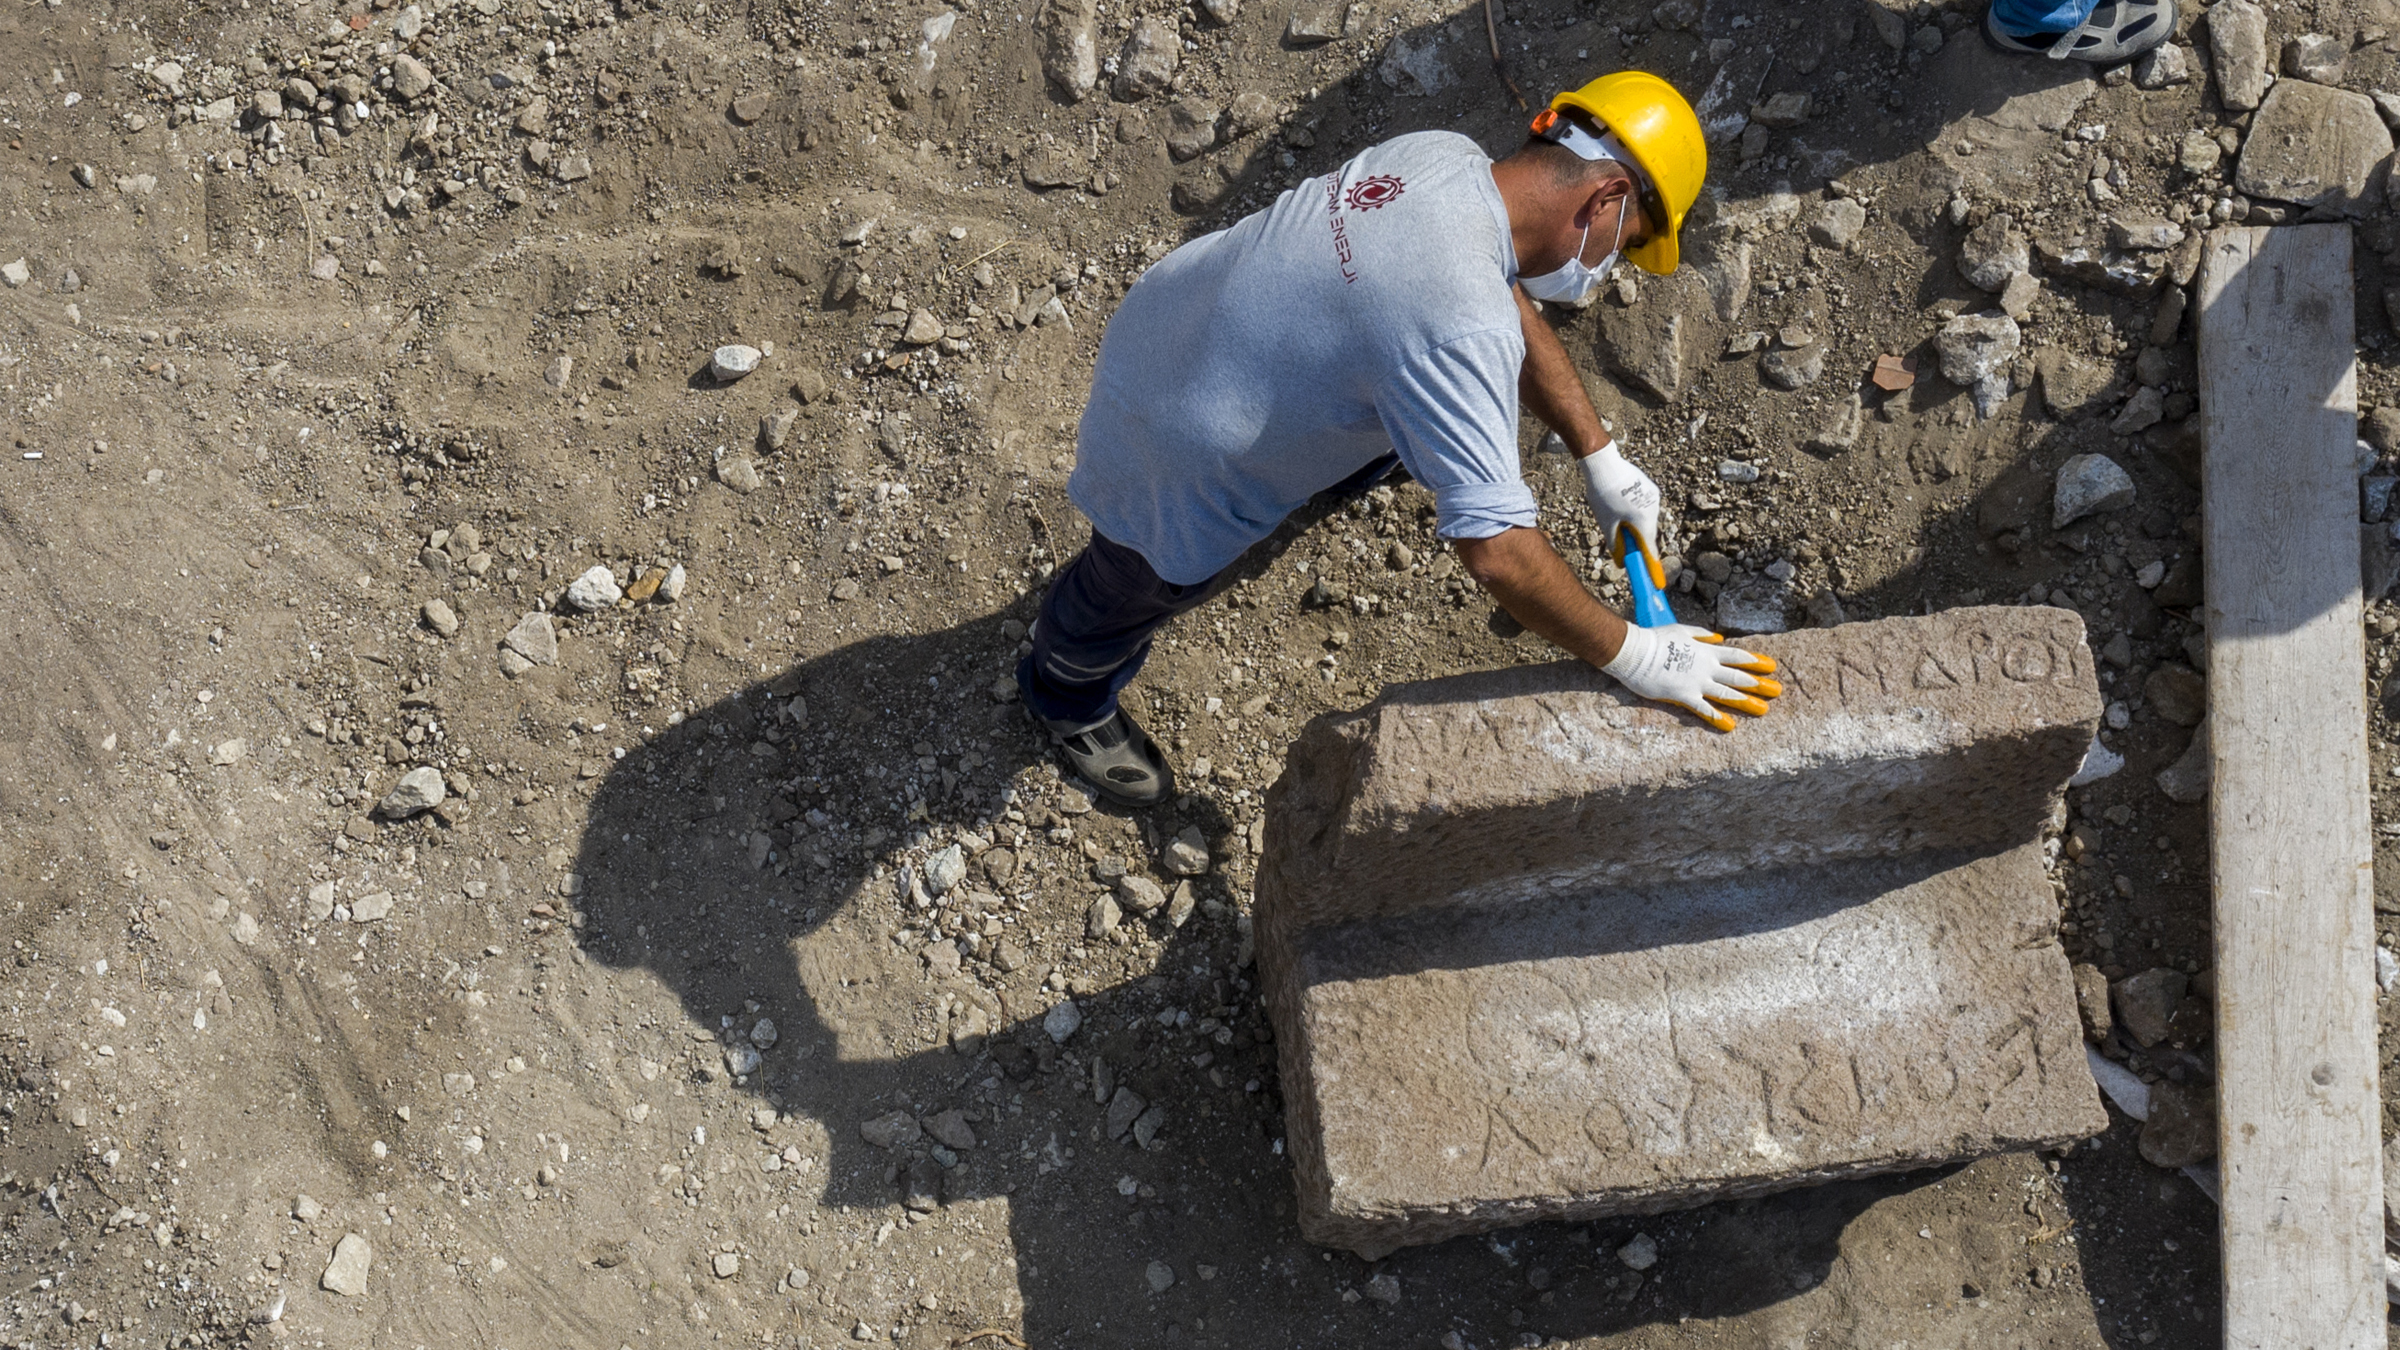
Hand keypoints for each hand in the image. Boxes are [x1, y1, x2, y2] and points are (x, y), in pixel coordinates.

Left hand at [1578, 445, 1661, 585]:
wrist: (1604, 463)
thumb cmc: (1603, 494)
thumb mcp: (1606, 524)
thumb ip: (1616, 545)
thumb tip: (1622, 561)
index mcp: (1644, 520)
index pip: (1650, 550)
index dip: (1652, 568)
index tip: (1657, 583)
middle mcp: (1654, 509)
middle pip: (1647, 534)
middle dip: (1637, 542)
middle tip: (1625, 548)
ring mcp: (1653, 497)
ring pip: (1646, 520)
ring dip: (1634, 525)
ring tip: (1613, 514)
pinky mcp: (1649, 488)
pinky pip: (1644, 507)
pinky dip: (1635, 513)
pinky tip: (1619, 505)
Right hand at [1601, 623, 1781, 730]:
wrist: (1635, 651)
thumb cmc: (1655, 638)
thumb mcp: (1682, 630)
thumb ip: (1702, 635)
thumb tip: (1719, 638)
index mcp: (1706, 651)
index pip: (1737, 656)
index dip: (1756, 661)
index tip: (1772, 666)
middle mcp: (1706, 667)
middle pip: (1738, 676)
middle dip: (1760, 684)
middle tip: (1777, 690)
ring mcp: (1697, 683)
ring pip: (1727, 693)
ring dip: (1746, 701)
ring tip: (1763, 709)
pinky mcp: (1684, 696)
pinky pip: (1704, 709)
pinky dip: (1718, 717)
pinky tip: (1731, 725)